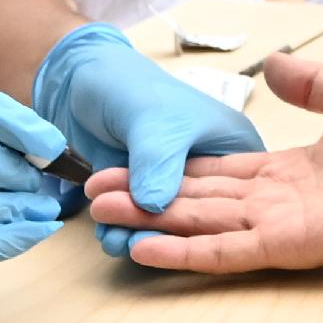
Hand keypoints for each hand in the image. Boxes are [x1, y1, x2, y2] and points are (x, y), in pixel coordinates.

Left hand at [32, 22, 270, 254]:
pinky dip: (122, 229)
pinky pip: (136, 220)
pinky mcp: (140, 190)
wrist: (80, 79)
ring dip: (139, 233)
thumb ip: (158, 165)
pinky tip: (108, 233)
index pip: (242, 192)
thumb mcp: (155, 123)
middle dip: (170, 233)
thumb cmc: (132, 88)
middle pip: (200, 213)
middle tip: (140, 242)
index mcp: (233, 145)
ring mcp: (172, 182)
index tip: (193, 236)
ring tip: (115, 236)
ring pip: (165, 221)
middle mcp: (209, 169)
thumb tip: (155, 208)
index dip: (223, 218)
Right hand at [87, 55, 322, 272]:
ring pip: (198, 224)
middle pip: (196, 199)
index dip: (172, 168)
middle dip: (145, 195)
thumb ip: (311, 85)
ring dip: (149, 220)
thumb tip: (277, 63)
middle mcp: (275, 203)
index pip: (216, 173)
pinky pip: (225, 252)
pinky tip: (143, 248)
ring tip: (101, 214)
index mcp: (287, 173)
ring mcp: (277, 227)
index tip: (131, 162)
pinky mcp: (285, 246)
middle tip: (94, 190)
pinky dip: (182, 251)